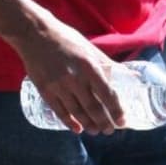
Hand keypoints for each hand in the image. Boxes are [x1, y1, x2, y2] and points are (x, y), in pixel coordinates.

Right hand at [8, 17, 125, 134]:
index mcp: (89, 67)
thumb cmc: (66, 40)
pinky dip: (69, 122)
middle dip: (104, 122)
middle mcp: (75, 79)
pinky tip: (77, 129)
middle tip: (109, 130)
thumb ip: (108, 65)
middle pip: (93, 108)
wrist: (33, 33)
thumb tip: (132, 77)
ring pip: (77, 113)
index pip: (107, 94)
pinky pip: (59, 111)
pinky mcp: (44, 90)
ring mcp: (58, 86)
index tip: (123, 121)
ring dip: (89, 125)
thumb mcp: (90, 49)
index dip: (116, 111)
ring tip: (96, 131)